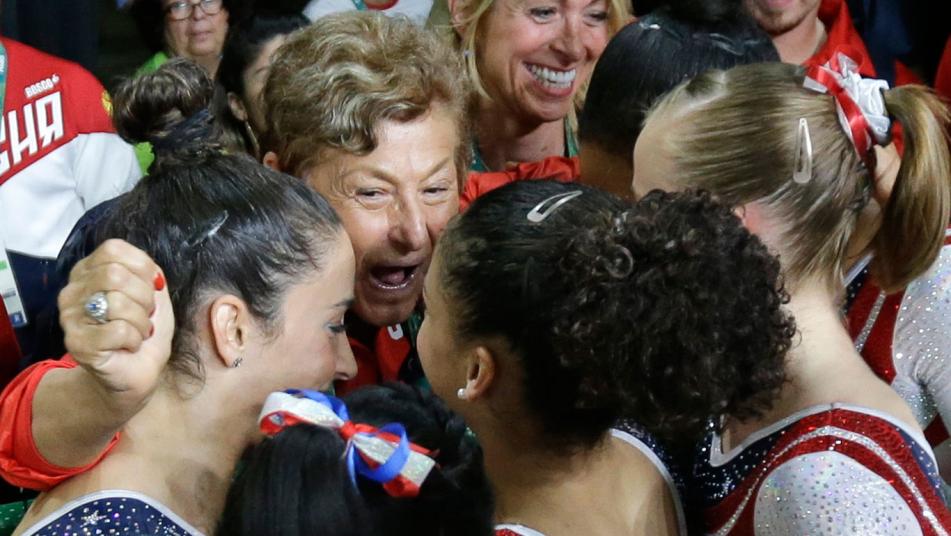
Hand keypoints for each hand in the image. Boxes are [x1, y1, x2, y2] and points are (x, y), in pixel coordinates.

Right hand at [58, 239, 173, 397]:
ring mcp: (70, 317)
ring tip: (137, 333)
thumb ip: (150, 273)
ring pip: (117, 302)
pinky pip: (118, 330)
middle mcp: (72, 291)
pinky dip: (134, 339)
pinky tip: (129, 346)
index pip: (113, 249)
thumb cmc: (143, 330)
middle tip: (144, 315)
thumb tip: (151, 270)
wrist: (136, 371)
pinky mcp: (76, 343)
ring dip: (141, 322)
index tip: (149, 289)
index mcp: (88, 271)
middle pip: (115, 275)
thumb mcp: (154, 295)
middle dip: (144, 297)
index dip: (141, 268)